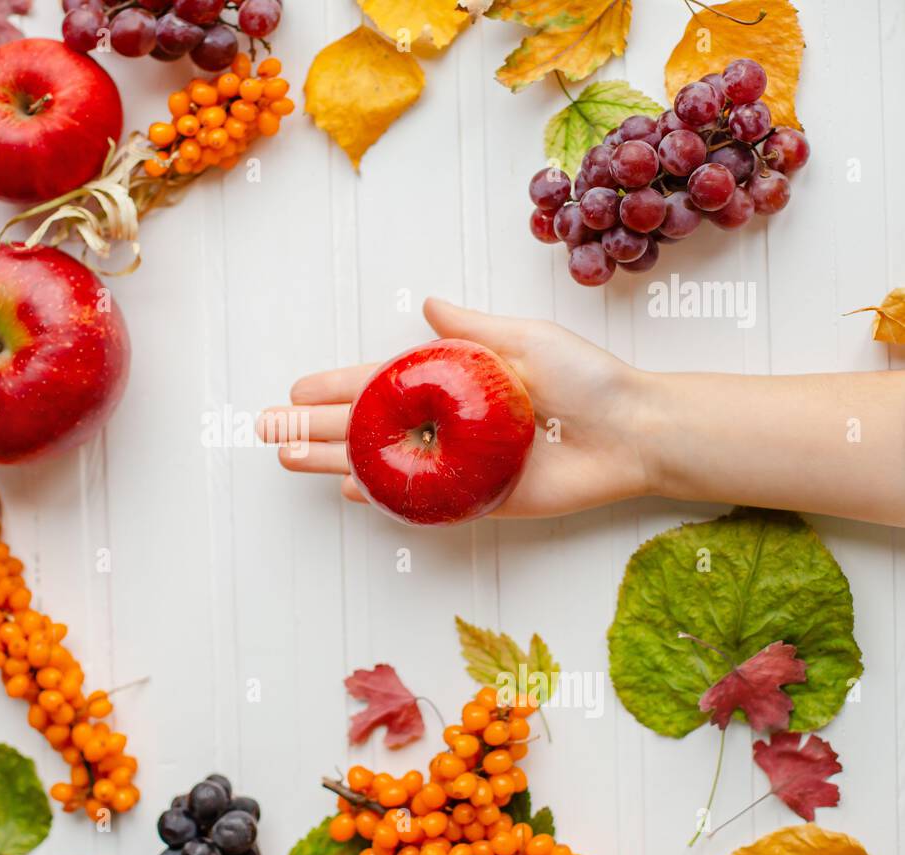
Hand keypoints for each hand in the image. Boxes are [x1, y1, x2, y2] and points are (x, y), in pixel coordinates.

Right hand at [258, 298, 656, 518]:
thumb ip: (473, 329)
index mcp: (455, 380)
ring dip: (334, 460)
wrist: (635, 433)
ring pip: (382, 463)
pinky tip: (349, 490)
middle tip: (269, 428)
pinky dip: (383, 497)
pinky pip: (419, 500)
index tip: (297, 388)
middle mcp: (448, 422)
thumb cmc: (589, 379)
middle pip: (367, 426)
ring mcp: (457, 463)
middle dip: (315, 426)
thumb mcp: (527, 339)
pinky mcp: (477, 499)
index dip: (337, 386)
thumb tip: (428, 305)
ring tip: (290, 457)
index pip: (381, 382)